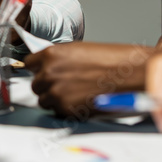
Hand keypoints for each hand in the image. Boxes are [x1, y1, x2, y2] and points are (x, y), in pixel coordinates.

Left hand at [28, 42, 152, 118]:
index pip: (28, 63)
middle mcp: (50, 73)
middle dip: (48, 84)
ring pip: (44, 99)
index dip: (38, 68)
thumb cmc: (114, 60)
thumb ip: (59, 58)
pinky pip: (57, 111)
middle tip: (66, 83)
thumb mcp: (79, 50)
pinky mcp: (67, 109)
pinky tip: (81, 100)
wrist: (133, 74)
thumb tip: (49, 66)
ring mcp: (57, 93)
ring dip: (55, 98)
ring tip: (75, 92)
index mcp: (52, 55)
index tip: (42, 71)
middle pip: (36, 84)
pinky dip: (66, 109)